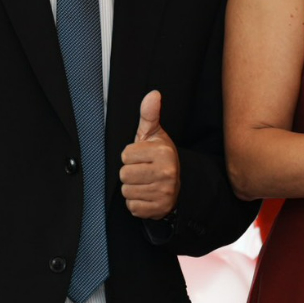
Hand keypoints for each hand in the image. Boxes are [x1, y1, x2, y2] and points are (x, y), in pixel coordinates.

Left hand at [119, 90, 180, 219]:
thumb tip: (153, 94)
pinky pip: (132, 207)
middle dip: (130, 173)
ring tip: (145, 183)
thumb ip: (149, 114)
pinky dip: (137, 203)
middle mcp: (166, 172)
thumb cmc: (160, 157)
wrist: (178, 184)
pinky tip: (147, 195)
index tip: (143, 157)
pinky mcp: (158, 208)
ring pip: (126, 191)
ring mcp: (164, 192)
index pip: (125, 155)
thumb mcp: (154, 135)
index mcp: (163, 152)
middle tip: (144, 171)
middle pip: (124, 174)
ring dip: (133, 188)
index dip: (131, 156)